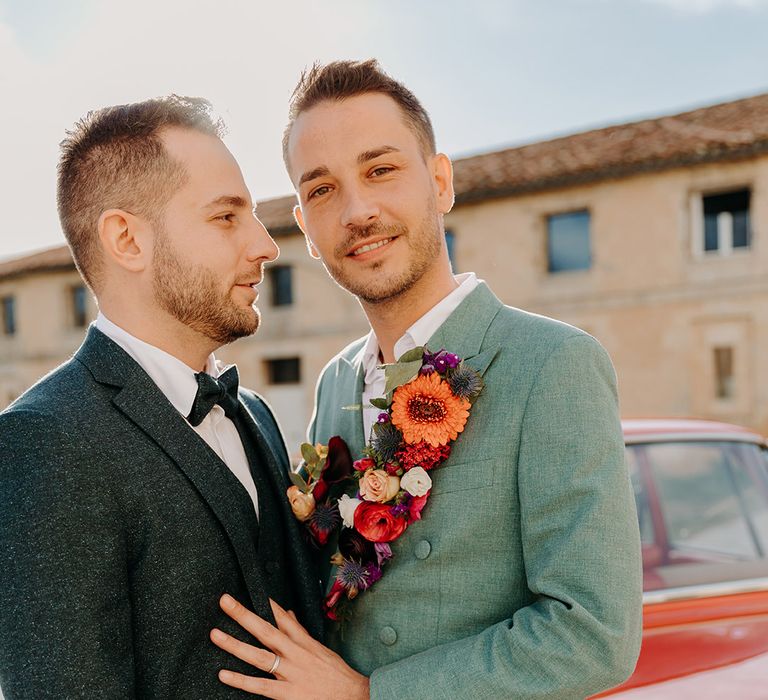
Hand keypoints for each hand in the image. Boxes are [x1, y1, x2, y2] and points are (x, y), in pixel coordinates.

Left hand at [210, 594, 368, 698]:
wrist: (353, 695)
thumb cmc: (335, 672)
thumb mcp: (319, 648)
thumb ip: (300, 632)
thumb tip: (287, 614)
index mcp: (303, 641)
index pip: (281, 617)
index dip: (264, 604)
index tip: (248, 590)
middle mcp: (295, 653)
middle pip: (265, 630)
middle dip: (243, 615)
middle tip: (225, 602)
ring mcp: (290, 673)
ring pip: (258, 656)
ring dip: (235, 645)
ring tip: (216, 634)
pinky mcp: (288, 694)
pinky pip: (260, 686)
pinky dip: (241, 680)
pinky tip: (224, 674)